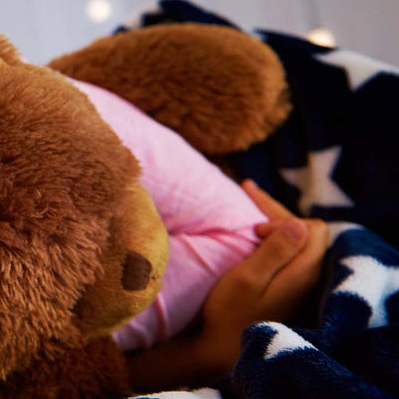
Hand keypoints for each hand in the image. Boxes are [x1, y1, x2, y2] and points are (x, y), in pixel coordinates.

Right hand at [196, 180, 328, 373]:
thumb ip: (275, 252)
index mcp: (301, 271)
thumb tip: (299, 223)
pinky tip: (255, 227)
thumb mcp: (247, 278)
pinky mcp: (286, 285)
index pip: (313, 228)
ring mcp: (298, 282)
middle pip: (306, 231)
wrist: (222, 346)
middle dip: (276, 210)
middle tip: (247, 190)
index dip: (284, 220)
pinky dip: (272, 232)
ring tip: (248, 197)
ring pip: (297, 238)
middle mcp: (306, 275)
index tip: (254, 231)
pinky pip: (287, 249)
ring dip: (273, 218)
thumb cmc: (230, 311)